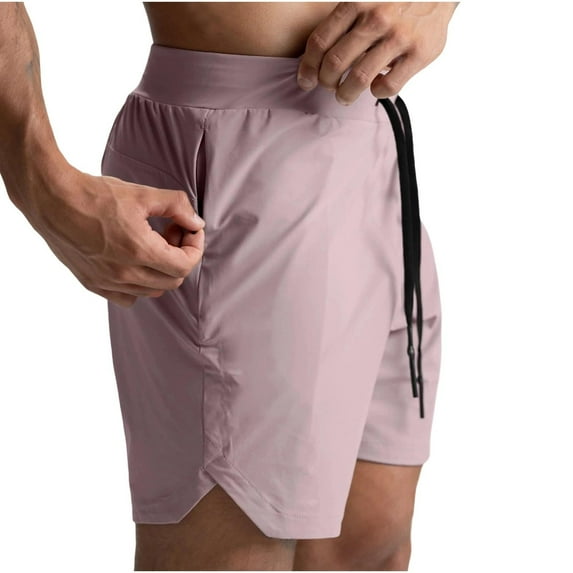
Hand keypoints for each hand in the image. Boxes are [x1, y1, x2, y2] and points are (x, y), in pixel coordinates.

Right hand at [26, 164, 204, 307]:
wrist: (51, 199)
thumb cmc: (95, 194)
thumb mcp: (142, 194)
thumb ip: (177, 207)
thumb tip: (197, 223)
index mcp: (139, 251)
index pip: (185, 265)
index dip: (194, 247)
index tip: (189, 230)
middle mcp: (124, 273)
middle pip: (173, 280)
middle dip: (180, 256)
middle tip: (171, 232)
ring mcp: (107, 282)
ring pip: (153, 291)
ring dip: (161, 271)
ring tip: (152, 244)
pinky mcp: (92, 284)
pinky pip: (128, 297)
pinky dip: (139, 284)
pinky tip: (133, 260)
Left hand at [296, 2, 457, 103]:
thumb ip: (346, 19)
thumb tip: (315, 53)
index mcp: (357, 1)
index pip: (319, 42)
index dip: (308, 67)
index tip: (306, 80)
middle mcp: (376, 18)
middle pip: (335, 63)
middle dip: (326, 82)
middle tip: (329, 86)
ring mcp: (399, 36)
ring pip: (359, 79)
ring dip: (346, 94)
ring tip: (345, 96)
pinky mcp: (419, 53)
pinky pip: (388, 86)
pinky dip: (376, 92)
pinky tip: (376, 87)